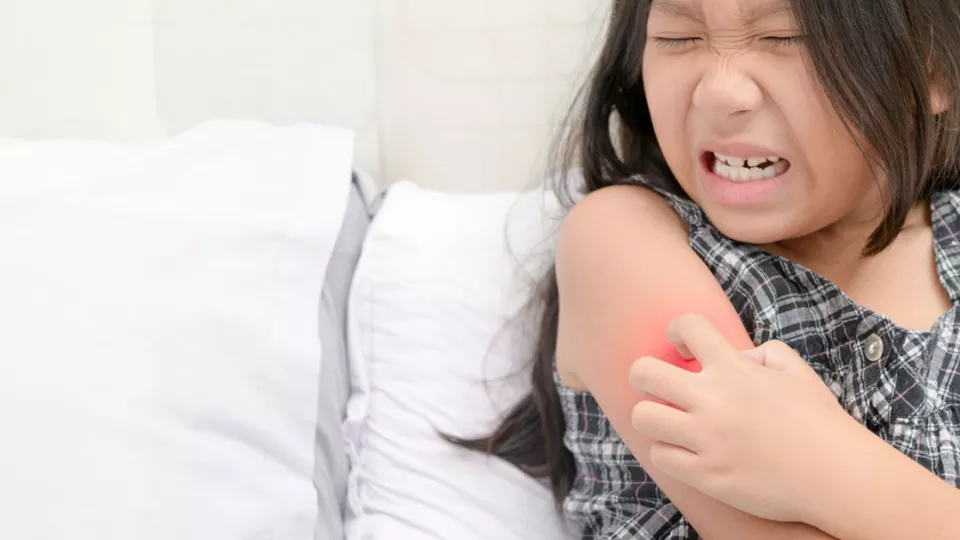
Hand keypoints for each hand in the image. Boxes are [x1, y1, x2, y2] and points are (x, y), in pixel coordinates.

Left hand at [629, 313, 856, 522]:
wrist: (838, 476)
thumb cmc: (819, 421)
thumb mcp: (796, 370)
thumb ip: (761, 352)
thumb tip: (734, 356)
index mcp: (735, 369)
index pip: (685, 325)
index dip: (678, 331)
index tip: (686, 349)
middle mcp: (713, 400)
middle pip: (642, 372)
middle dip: (646, 374)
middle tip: (662, 387)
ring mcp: (706, 439)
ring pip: (642, 416)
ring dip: (653, 416)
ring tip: (671, 421)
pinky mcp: (705, 474)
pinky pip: (660, 455)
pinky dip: (669, 452)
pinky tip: (688, 451)